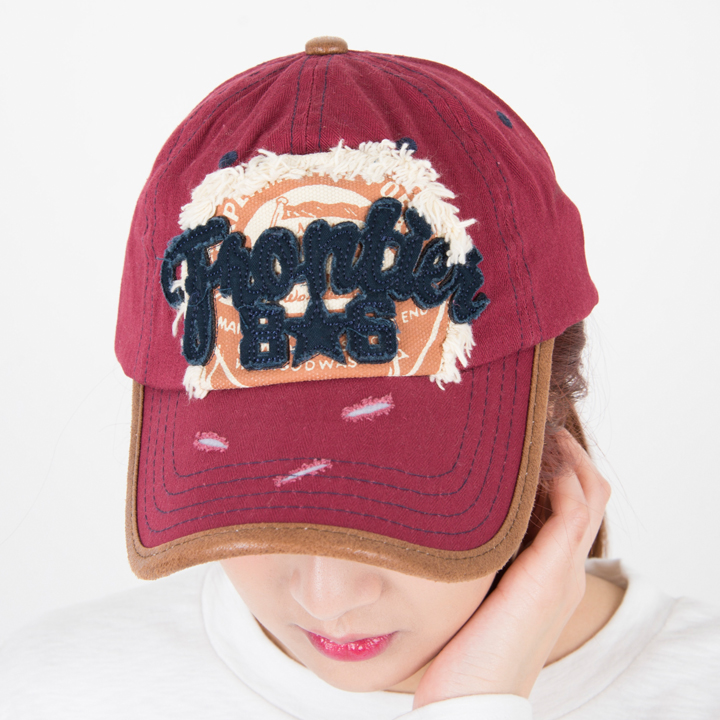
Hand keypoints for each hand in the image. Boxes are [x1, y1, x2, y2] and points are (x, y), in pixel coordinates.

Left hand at [413, 431, 610, 707]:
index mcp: (549, 573)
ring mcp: (564, 572)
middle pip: (589, 491)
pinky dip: (562, 478)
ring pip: (588, 493)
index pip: (572, 506)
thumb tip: (443, 517)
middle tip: (538, 425)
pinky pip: (573, 511)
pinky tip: (534, 458)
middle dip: (569, 454)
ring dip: (568, 456)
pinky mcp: (552, 576)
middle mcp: (565, 568)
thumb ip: (474, 554)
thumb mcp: (474, 588)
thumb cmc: (464, 648)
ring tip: (539, 429)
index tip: (529, 439)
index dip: (560, 468)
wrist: (472, 698)